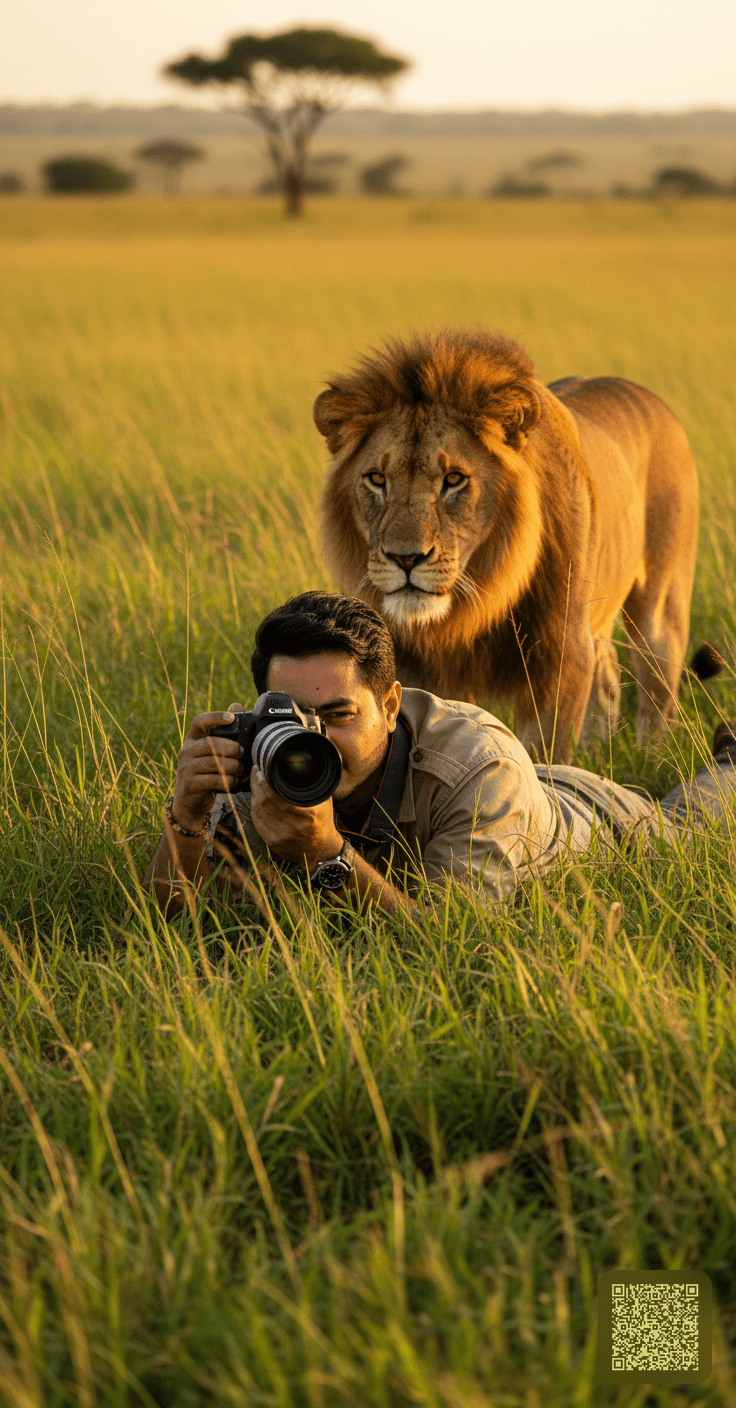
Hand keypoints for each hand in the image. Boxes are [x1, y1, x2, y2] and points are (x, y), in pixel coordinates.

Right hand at [171, 702, 243, 831]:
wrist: (189, 801)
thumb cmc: (205, 771)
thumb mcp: (211, 751)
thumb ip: (223, 730)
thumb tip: (236, 705)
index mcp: (191, 739)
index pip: (199, 721)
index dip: (215, 717)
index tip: (231, 718)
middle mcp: (186, 751)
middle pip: (211, 743)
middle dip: (231, 747)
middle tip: (242, 752)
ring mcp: (186, 768)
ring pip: (215, 762)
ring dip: (233, 766)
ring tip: (240, 769)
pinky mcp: (191, 785)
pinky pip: (215, 780)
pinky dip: (229, 781)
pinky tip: (234, 782)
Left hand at [250, 766, 342, 871]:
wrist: (321, 850)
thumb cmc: (322, 820)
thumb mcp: (323, 801)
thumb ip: (313, 785)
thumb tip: (303, 763)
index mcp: (308, 816)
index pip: (279, 798)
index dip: (266, 784)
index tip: (261, 771)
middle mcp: (293, 828)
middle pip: (266, 803)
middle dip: (257, 785)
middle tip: (256, 773)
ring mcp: (281, 837)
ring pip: (259, 812)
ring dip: (254, 795)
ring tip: (255, 783)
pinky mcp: (273, 843)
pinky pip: (257, 822)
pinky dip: (254, 808)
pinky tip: (255, 798)